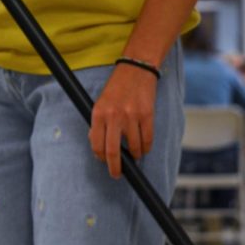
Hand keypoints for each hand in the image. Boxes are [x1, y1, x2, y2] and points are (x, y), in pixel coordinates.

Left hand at [89, 62, 157, 178]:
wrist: (136, 70)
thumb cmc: (117, 88)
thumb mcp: (101, 103)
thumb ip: (99, 123)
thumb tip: (99, 146)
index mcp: (98, 113)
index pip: (97, 144)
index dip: (101, 157)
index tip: (105, 162)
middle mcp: (114, 116)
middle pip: (113, 152)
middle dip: (115, 168)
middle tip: (116, 174)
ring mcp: (131, 117)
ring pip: (135, 148)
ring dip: (135, 155)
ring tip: (135, 154)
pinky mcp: (147, 116)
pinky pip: (147, 141)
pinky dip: (146, 148)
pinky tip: (144, 148)